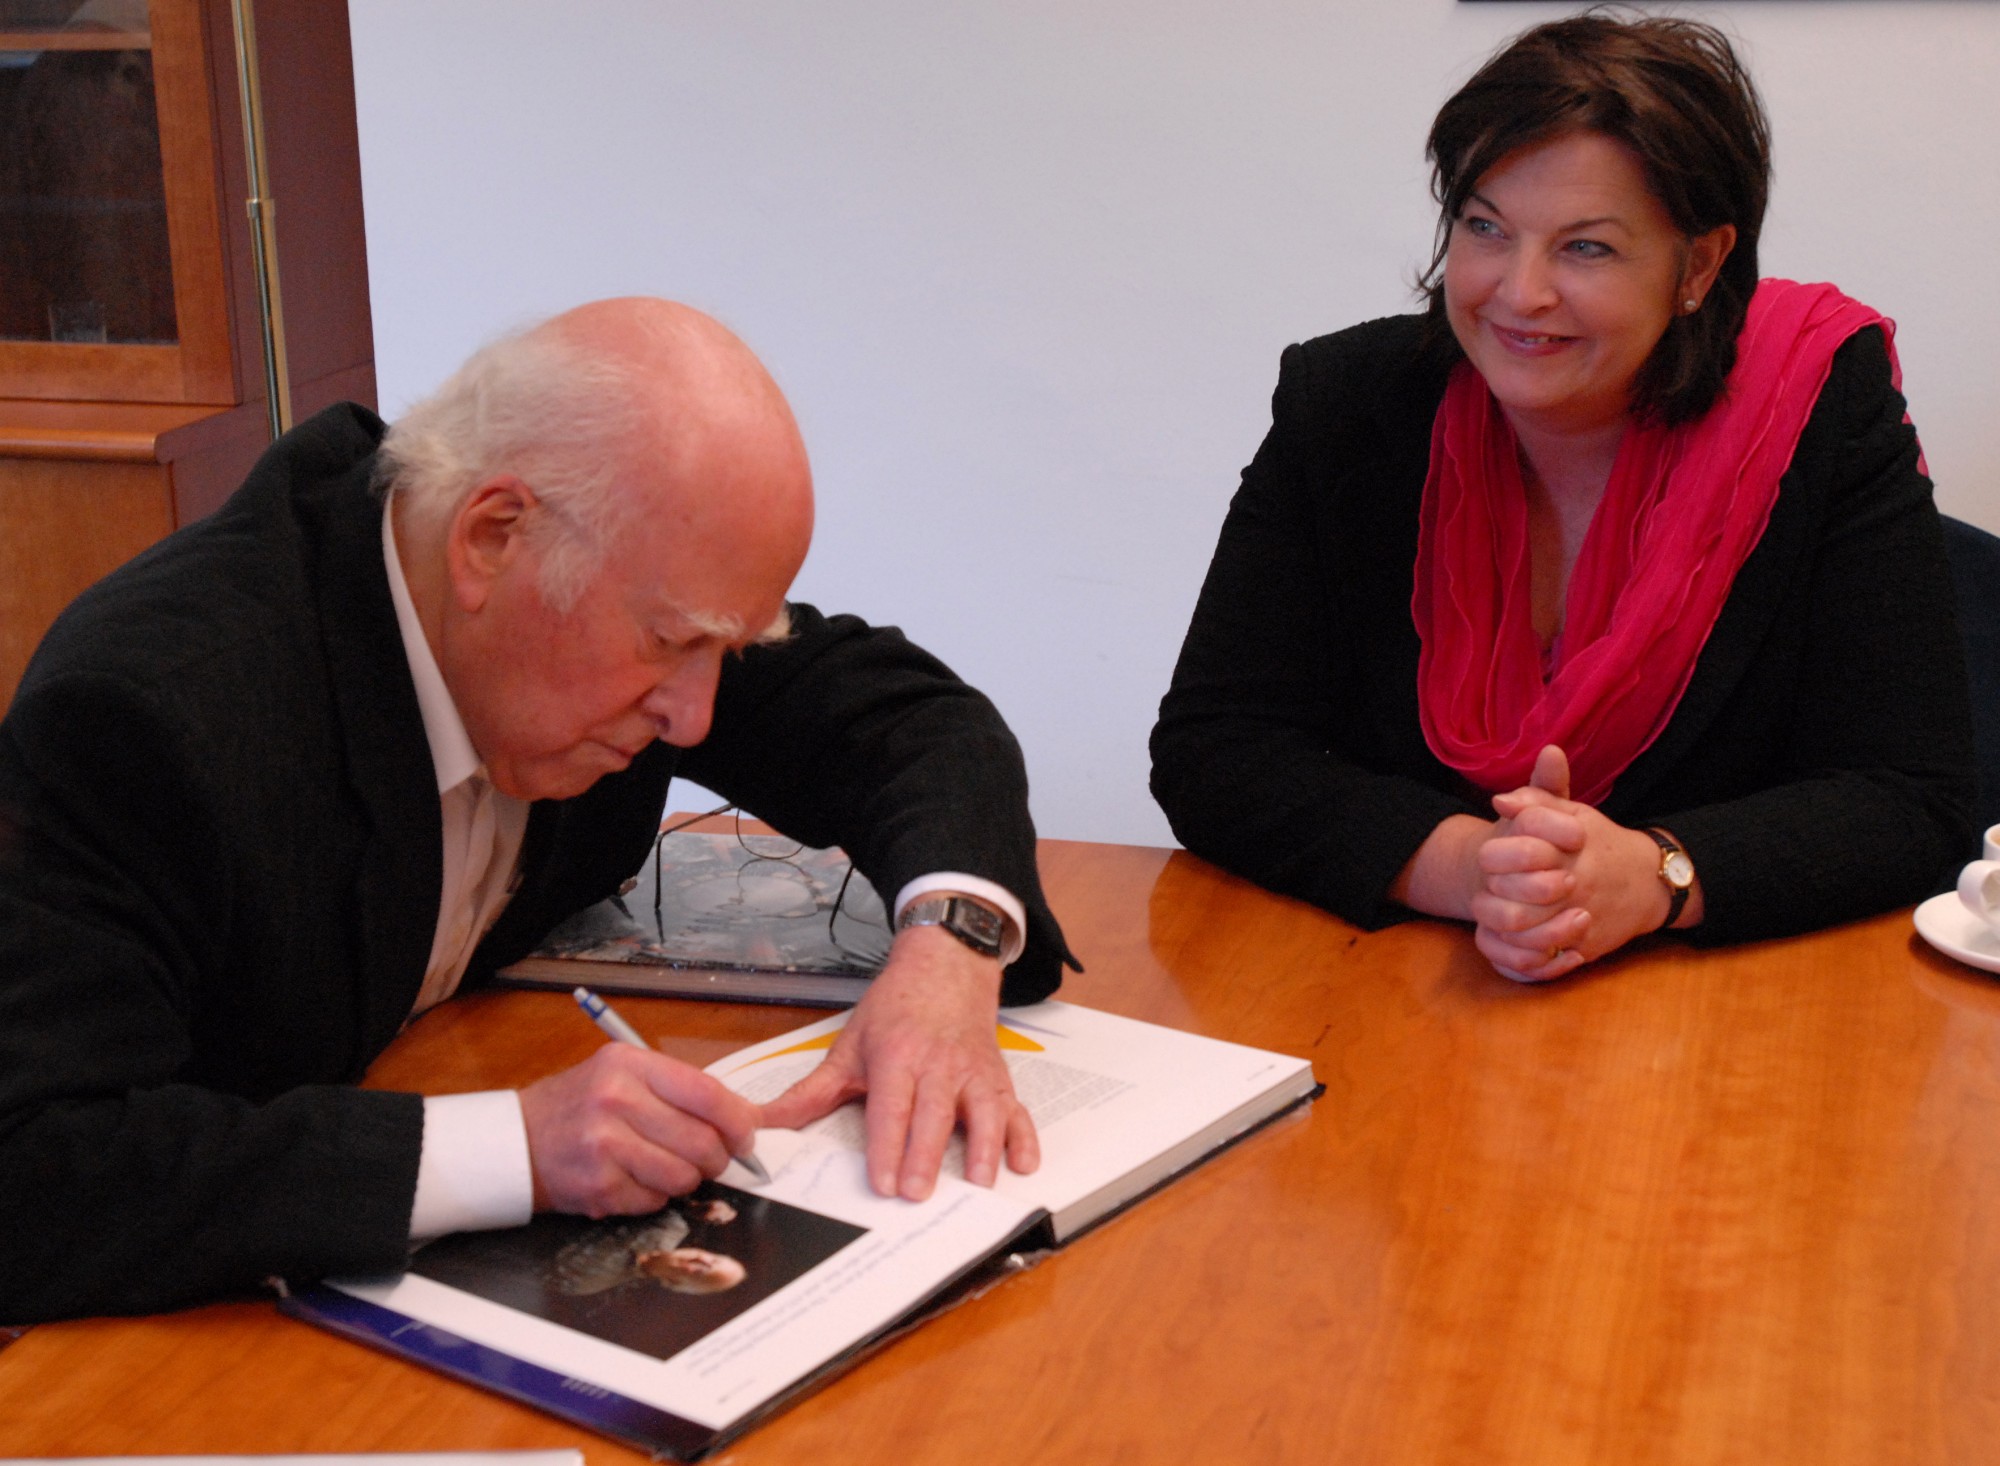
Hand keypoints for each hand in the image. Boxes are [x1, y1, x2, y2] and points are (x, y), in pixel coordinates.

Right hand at [518, 1042, 758, 1216]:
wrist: (515, 1141)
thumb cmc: (581, 1106)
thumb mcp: (626, 1076)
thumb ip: (685, 1092)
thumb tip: (754, 1118)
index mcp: (630, 1064)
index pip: (708, 1093)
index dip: (739, 1120)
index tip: (748, 1135)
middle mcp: (616, 1100)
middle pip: (702, 1141)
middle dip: (716, 1158)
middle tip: (708, 1158)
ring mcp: (604, 1145)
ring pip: (683, 1176)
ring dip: (683, 1179)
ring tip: (662, 1166)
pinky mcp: (598, 1186)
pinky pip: (655, 1200)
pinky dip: (653, 1196)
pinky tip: (631, 1178)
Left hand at [758, 923, 1037, 1200]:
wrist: (945, 966)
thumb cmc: (896, 1009)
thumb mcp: (849, 1045)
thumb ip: (810, 1092)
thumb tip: (764, 1123)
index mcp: (896, 1056)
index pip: (890, 1107)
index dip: (886, 1145)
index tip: (882, 1181)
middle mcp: (938, 1065)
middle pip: (933, 1114)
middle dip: (926, 1155)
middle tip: (918, 1194)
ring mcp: (973, 1072)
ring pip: (982, 1111)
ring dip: (984, 1148)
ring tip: (981, 1184)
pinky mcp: (998, 1079)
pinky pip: (1017, 1109)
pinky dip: (1024, 1136)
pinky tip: (1023, 1163)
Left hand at [1471, 746, 1675, 980]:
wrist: (1649, 881)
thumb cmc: (1602, 843)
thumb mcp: (1574, 812)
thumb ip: (1536, 799)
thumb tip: (1498, 801)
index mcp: (1563, 852)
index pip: (1505, 859)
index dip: (1490, 859)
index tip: (1490, 857)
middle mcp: (1573, 888)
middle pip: (1510, 908)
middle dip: (1489, 900)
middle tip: (1489, 891)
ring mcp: (1579, 921)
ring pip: (1522, 938)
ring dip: (1501, 929)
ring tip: (1498, 916)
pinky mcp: (1585, 947)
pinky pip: (1541, 963)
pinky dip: (1520, 955)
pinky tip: (1515, 939)